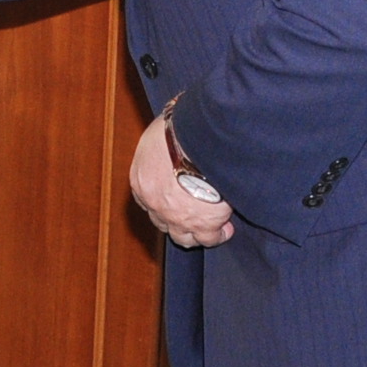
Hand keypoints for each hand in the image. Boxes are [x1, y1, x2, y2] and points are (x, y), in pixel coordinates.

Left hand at [130, 115, 234, 249]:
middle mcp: (154, 203)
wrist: (199, 143)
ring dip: (194, 233)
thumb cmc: (179, 128)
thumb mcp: (162, 127)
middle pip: (161, 221)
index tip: (171, 198)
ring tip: (207, 226)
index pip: (145, 199)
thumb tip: (175, 127)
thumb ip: (165, 138)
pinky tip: (225, 228)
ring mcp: (177, 218)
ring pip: (182, 237)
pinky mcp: (203, 224)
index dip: (160, 200)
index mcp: (141, 180)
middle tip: (190, 213)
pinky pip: (210, 238)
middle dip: (175, 218)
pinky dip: (218, 235)